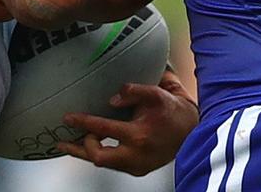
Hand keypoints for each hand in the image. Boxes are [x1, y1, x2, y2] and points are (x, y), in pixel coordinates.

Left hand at [58, 69, 197, 175]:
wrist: (192, 130)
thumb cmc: (172, 111)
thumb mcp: (156, 93)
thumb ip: (133, 91)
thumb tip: (112, 99)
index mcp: (138, 135)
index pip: (102, 129)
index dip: (82, 122)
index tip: (67, 118)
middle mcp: (136, 155)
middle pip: (97, 156)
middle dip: (81, 145)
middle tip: (71, 134)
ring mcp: (137, 165)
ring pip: (102, 163)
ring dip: (86, 151)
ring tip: (69, 143)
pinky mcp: (138, 169)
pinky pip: (112, 164)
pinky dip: (99, 154)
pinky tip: (90, 145)